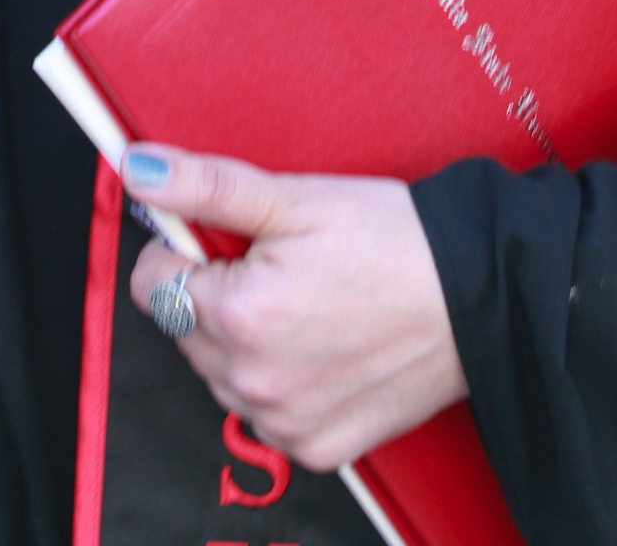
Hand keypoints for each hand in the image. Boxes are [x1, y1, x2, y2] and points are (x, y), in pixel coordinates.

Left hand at [124, 143, 466, 471]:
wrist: (477, 296)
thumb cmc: (392, 239)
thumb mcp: (293, 198)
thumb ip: (205, 187)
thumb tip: (138, 170)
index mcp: (237, 315)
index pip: (150, 283)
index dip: (180, 248)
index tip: (224, 237)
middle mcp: (252, 382)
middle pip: (182, 329)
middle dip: (212, 292)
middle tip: (277, 262)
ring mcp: (285, 422)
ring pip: (220, 373)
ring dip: (242, 338)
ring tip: (306, 300)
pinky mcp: (318, 447)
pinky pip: (266, 412)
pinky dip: (279, 379)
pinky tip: (321, 343)